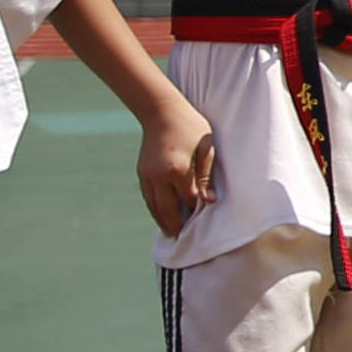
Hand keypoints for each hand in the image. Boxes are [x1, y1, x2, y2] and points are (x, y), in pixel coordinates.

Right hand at [137, 101, 216, 237]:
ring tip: (172, 233)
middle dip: (176, 225)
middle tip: (183, 240)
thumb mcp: (206, 149)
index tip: (202, 227)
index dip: (195, 214)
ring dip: (163, 220)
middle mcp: (159, 176)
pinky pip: (148, 197)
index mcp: (177, 171)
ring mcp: (147, 175)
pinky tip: (161, 216)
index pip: (188, 200)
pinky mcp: (142, 172)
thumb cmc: (191, 127)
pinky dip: (154, 209)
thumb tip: (209, 202)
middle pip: (167, 209)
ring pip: (154, 205)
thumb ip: (207, 176)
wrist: (161, 111)